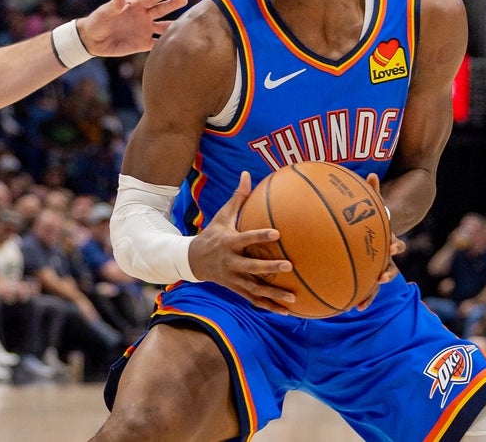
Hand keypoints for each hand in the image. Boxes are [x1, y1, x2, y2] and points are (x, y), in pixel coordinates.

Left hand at [77, 0, 187, 56]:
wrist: (93, 40)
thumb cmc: (98, 21)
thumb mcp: (104, 12)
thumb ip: (114, 4)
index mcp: (135, 5)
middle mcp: (143, 16)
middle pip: (161, 9)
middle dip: (173, 5)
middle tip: (185, 0)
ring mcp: (144, 29)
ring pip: (163, 26)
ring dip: (173, 25)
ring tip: (186, 23)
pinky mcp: (142, 44)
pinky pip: (157, 43)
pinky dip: (166, 43)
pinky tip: (176, 43)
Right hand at [188, 171, 296, 312]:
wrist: (192, 260)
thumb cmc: (213, 234)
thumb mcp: (222, 216)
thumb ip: (237, 197)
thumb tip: (247, 174)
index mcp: (229, 243)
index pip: (246, 239)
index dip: (260, 236)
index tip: (277, 233)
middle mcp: (231, 262)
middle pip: (252, 266)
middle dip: (269, 267)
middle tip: (289, 265)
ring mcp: (233, 278)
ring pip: (254, 288)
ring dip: (273, 294)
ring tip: (293, 298)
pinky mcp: (236, 289)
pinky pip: (254, 299)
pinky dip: (269, 306)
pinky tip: (287, 312)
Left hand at [353, 173, 404, 311]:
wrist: (384, 230)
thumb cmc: (374, 214)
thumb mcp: (374, 203)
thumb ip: (374, 191)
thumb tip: (370, 174)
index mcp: (387, 240)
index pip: (395, 243)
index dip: (395, 245)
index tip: (393, 247)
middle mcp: (385, 256)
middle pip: (389, 266)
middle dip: (386, 272)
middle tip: (381, 276)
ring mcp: (377, 267)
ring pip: (375, 283)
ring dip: (370, 293)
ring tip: (360, 305)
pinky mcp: (368, 273)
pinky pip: (362, 287)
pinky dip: (357, 296)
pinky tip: (347, 307)